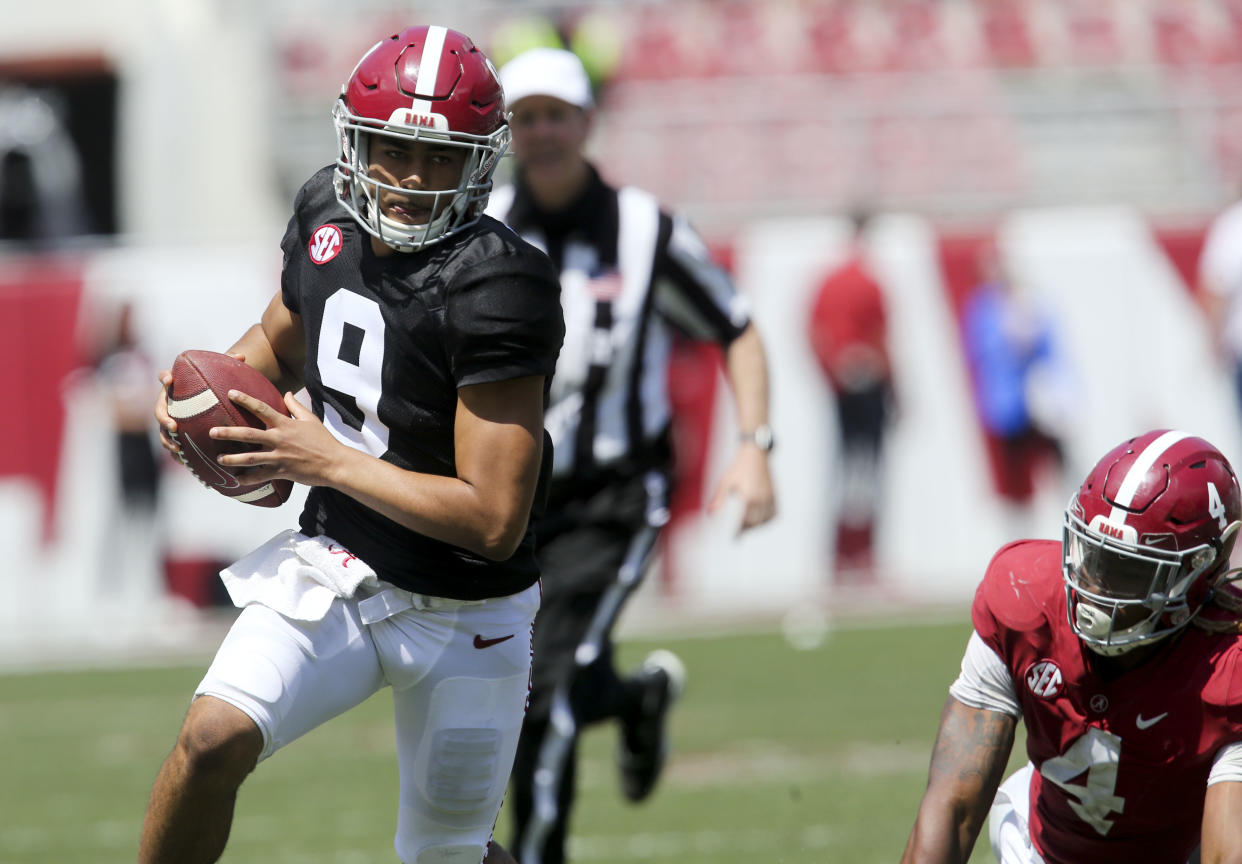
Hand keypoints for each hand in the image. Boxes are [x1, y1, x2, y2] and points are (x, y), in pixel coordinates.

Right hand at [154, 352, 246, 454]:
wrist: (209, 401)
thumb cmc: (213, 385)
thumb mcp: (220, 375)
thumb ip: (228, 365)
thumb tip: (242, 356)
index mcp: (176, 385)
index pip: (164, 377)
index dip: (165, 378)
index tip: (170, 380)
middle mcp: (169, 402)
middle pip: (159, 410)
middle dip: (163, 419)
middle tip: (173, 426)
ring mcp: (170, 418)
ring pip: (163, 430)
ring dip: (167, 440)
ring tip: (177, 448)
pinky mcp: (175, 433)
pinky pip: (172, 444)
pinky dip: (176, 453)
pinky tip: (184, 461)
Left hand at [211, 389, 344, 488]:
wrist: (335, 463)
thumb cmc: (323, 440)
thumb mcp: (311, 419)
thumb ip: (296, 406)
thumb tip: (286, 393)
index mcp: (285, 424)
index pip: (261, 408)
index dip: (245, 400)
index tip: (230, 393)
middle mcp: (279, 439)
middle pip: (248, 434)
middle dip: (228, 432)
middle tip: (211, 432)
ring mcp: (279, 456)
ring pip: (250, 457)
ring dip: (232, 458)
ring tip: (219, 458)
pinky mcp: (282, 471)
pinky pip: (260, 476)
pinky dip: (247, 479)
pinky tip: (236, 480)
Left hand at [708, 445, 775, 534]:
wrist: (755, 453)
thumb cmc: (738, 467)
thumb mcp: (725, 482)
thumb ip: (719, 499)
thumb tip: (710, 514)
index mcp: (749, 497)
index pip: (745, 521)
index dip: (740, 531)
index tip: (735, 538)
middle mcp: (761, 498)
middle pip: (756, 522)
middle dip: (748, 530)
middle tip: (740, 534)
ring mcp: (769, 496)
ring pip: (766, 519)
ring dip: (758, 526)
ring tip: (749, 529)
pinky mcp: (774, 493)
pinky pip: (774, 512)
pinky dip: (768, 519)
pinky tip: (762, 521)